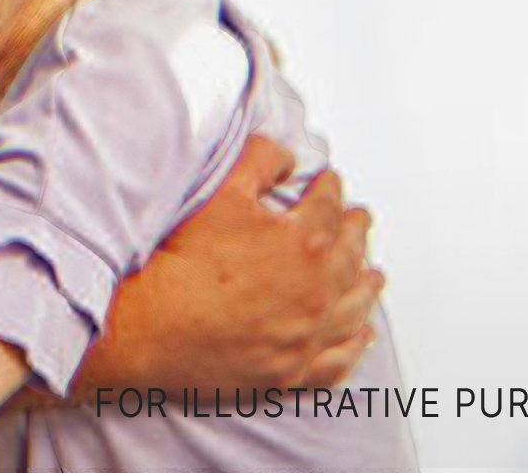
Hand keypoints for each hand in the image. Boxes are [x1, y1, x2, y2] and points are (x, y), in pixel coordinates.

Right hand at [76, 136, 380, 393]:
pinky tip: (363, 334)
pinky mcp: (293, 371)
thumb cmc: (183, 263)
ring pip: (355, 308)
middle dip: (357, 232)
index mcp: (305, 243)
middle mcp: (317, 291)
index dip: (331, 189)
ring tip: (374, 275)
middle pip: (351, 255)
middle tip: (360, 221)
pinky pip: (339, 359)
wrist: (154, 328)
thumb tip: (287, 156)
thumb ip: (259, 161)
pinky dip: (356, 345)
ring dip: (367, 287)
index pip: (329, 206)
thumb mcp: (219, 194)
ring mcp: (308, 336)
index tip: (330, 183)